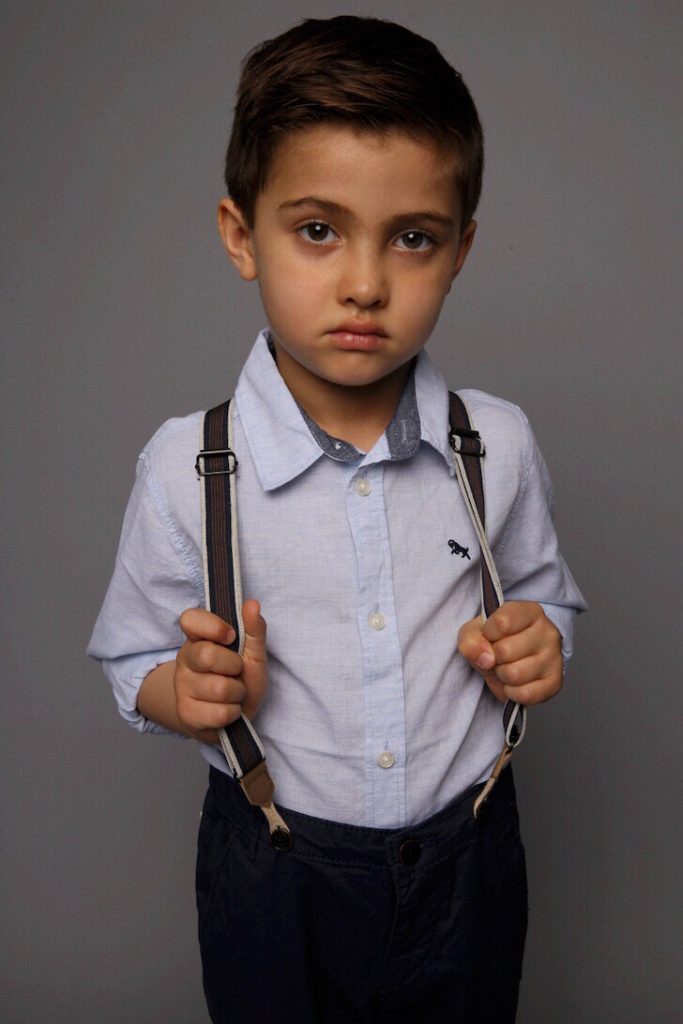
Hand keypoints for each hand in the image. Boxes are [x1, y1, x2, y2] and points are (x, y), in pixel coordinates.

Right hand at [174, 600, 267, 743]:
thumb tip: (252, 604)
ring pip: (219, 689)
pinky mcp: (186, 714)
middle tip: (236, 672)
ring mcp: (182, 688)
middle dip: (234, 666)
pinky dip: (233, 713)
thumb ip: (254, 629)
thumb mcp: (254, 653)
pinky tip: (228, 710)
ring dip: (237, 693)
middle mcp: (185, 660)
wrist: (233, 717)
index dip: (213, 626)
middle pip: (207, 655)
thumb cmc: (242, 679)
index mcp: (198, 639)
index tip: (231, 636)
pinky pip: (219, 713)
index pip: (190, 619)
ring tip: (234, 693)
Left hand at [457, 601, 562, 705]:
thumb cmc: (494, 640)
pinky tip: (513, 682)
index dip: (488, 634)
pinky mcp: (555, 683)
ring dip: (501, 676)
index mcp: (530, 612)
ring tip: (505, 667)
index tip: (490, 635)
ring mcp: (555, 658)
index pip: (502, 623)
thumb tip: (486, 658)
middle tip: (497, 655)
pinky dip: (512, 692)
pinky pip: (525, 695)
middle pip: (505, 651)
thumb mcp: (474, 632)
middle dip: (493, 658)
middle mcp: (548, 632)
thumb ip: (471, 641)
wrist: (511, 658)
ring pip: (515, 675)